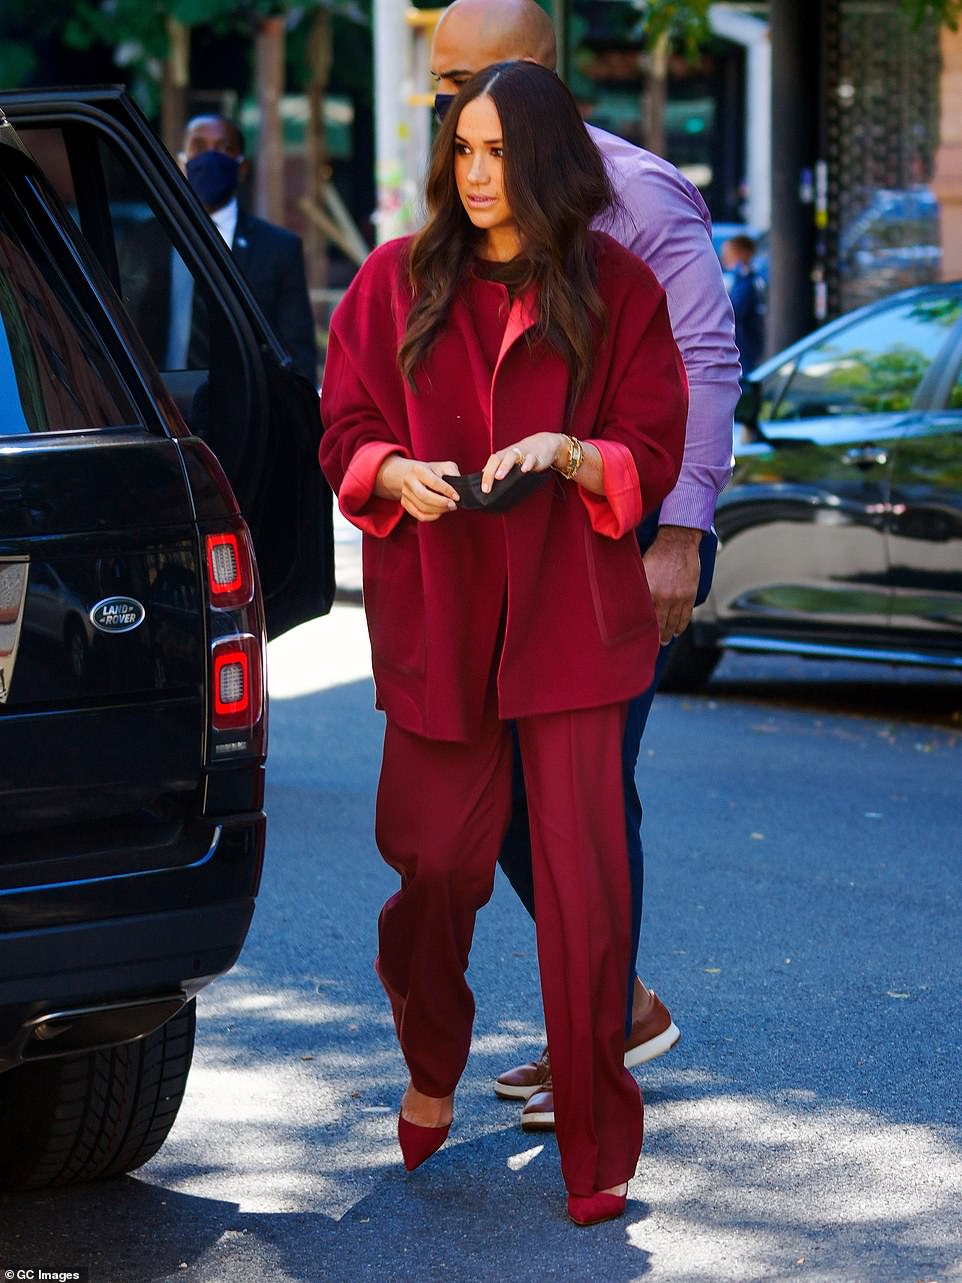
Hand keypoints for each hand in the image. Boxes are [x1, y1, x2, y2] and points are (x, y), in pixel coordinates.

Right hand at [376, 455, 460, 522]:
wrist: (414, 473)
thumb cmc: (432, 471)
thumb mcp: (445, 467)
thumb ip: (453, 474)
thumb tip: (460, 488)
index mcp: (419, 469)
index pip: (434, 482)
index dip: (447, 491)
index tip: (457, 497)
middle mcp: (409, 480)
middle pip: (424, 497)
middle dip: (441, 503)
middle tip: (453, 505)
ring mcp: (405, 493)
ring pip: (423, 508)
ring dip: (439, 510)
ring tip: (449, 507)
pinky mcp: (405, 503)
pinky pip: (419, 515)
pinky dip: (432, 517)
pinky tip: (440, 512)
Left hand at [480, 432, 565, 493]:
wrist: (544, 443)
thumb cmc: (525, 456)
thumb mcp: (511, 463)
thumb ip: (501, 471)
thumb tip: (488, 483)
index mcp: (502, 456)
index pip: (490, 464)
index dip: (485, 476)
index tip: (483, 489)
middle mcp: (510, 453)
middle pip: (496, 459)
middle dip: (490, 473)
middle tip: (487, 488)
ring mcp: (522, 453)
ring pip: (511, 456)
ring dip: (504, 466)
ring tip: (499, 476)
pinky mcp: (535, 455)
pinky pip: (530, 458)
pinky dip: (527, 463)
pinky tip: (524, 470)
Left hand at [643, 525, 702, 643]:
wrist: (678, 543)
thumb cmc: (657, 554)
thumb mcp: (641, 570)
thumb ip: (638, 587)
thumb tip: (629, 601)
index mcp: (649, 591)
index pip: (645, 618)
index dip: (644, 630)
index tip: (642, 638)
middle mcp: (664, 597)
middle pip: (660, 624)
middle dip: (658, 636)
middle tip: (657, 643)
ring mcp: (678, 598)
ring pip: (674, 622)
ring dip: (670, 632)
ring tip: (667, 638)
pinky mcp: (690, 595)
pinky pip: (686, 615)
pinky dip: (682, 625)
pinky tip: (678, 630)